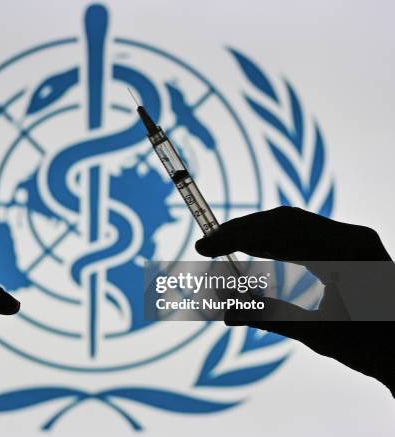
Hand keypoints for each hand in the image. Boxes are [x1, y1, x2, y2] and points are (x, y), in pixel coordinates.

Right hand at [195, 206, 394, 394]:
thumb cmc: (367, 347)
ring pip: (292, 223)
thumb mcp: (313, 333)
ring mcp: (351, 237)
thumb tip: (222, 310)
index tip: (204, 246)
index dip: (236, 237)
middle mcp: (350, 236)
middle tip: (208, 245)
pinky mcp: (349, 244)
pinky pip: (304, 232)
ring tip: (224, 246)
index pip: (278, 233)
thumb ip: (265, 315)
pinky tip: (256, 249)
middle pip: (283, 220)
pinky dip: (274, 239)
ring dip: (256, 233)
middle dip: (242, 230)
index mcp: (345, 253)